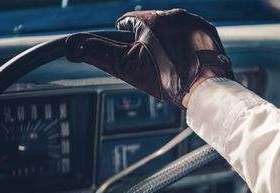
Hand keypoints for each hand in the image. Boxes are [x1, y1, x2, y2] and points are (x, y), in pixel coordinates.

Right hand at [65, 9, 232, 108]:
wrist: (204, 90)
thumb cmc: (166, 81)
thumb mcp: (126, 68)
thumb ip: (97, 53)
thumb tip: (72, 45)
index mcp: (150, 19)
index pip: (129, 22)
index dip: (128, 40)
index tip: (134, 53)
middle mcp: (173, 14)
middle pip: (152, 25)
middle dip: (149, 41)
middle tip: (154, 64)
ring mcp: (193, 21)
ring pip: (172, 28)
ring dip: (169, 42)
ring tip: (172, 64)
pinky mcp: (208, 29)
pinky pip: (192, 33)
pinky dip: (187, 44)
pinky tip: (187, 60)